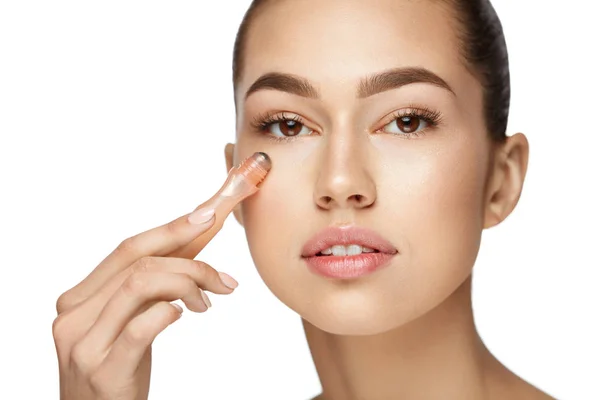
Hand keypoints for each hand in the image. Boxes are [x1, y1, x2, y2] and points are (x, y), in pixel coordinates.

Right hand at [52, 209, 238, 399]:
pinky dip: (170, 312)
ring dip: (188, 285)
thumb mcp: (131, 319)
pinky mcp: (104, 371)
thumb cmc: (118, 368)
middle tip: (223, 279)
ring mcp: (84, 343)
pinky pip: (143, 326)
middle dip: (192, 262)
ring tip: (207, 303)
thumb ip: (156, 280)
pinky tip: (184, 316)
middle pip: (139, 263)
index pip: (128, 248)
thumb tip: (195, 234)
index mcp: (78, 297)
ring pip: (141, 284)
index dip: (171, 228)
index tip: (208, 215)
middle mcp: (73, 315)